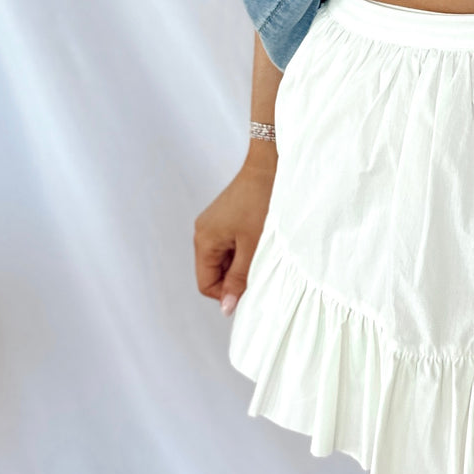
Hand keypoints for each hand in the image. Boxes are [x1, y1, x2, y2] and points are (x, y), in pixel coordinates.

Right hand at [193, 149, 275, 316]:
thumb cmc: (262, 201)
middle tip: (262, 267)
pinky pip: (231, 244)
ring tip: (263, 250)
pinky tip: (261, 239)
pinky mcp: (225, 217)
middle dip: (236, 276)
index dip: (227, 293)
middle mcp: (203, 232)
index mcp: (204, 240)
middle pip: (214, 271)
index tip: (251, 289)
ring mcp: (213, 223)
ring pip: (225, 258)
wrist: (270, 164)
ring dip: (243, 261)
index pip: (206, 284)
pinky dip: (245, 248)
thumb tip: (227, 308)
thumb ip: (239, 279)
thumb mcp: (254, 246)